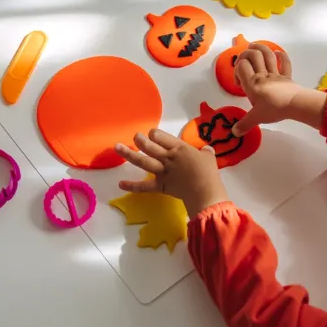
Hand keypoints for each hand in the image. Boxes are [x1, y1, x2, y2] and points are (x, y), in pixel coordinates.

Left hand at [114, 129, 228, 215]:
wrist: (205, 191)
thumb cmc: (208, 173)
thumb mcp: (209, 158)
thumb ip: (206, 152)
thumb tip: (207, 149)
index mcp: (179, 148)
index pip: (160, 136)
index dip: (155, 135)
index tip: (153, 136)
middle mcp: (168, 157)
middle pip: (149, 146)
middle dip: (140, 140)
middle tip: (135, 137)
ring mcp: (162, 171)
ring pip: (143, 161)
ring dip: (129, 155)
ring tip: (117, 148)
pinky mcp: (160, 185)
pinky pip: (144, 186)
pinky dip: (132, 186)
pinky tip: (120, 184)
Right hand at [233, 43, 326, 134]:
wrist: (295, 104)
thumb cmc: (273, 109)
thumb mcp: (256, 118)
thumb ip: (244, 124)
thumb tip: (234, 133)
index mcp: (252, 83)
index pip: (241, 66)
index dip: (237, 69)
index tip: (239, 82)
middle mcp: (262, 75)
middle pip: (253, 55)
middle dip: (245, 53)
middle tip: (243, 59)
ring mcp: (275, 73)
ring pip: (267, 54)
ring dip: (260, 47)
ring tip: (254, 46)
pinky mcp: (286, 75)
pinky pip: (284, 62)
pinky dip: (281, 55)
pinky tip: (277, 53)